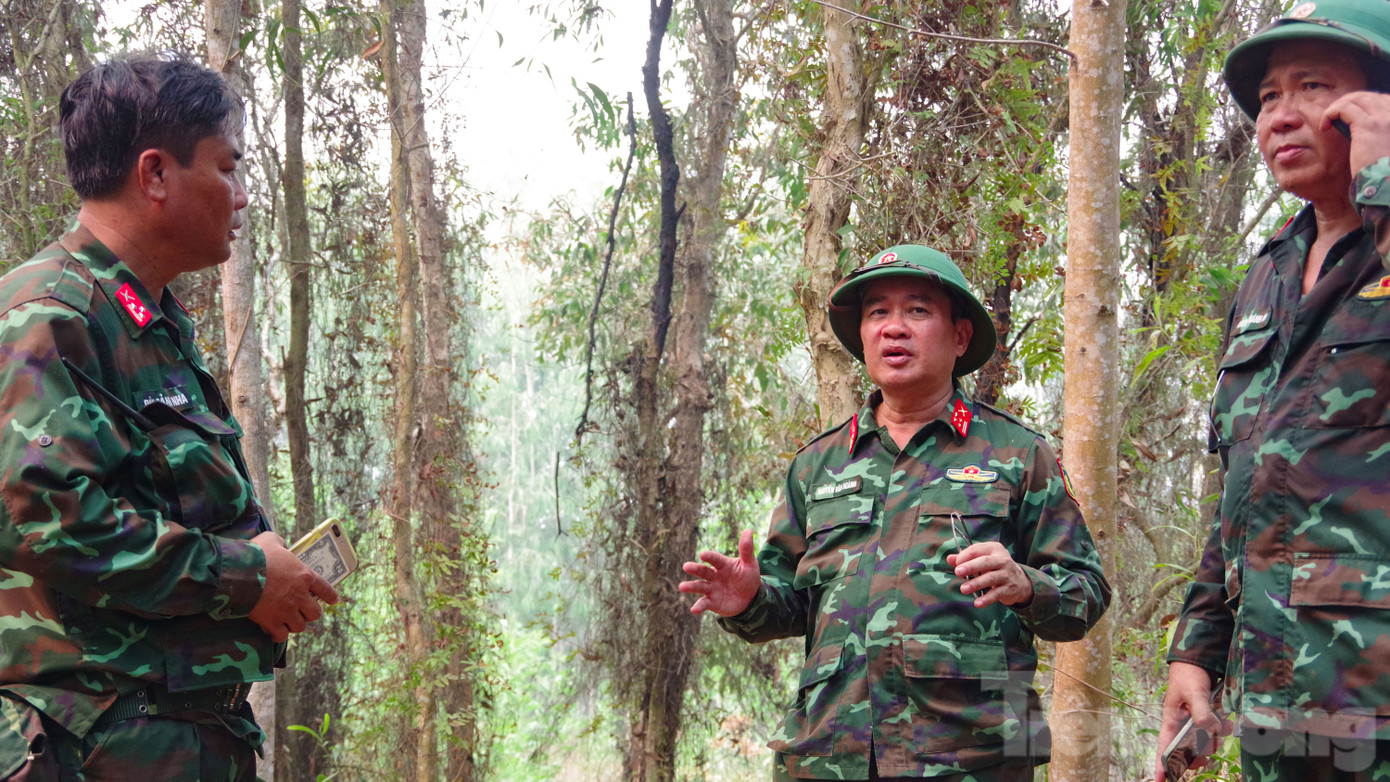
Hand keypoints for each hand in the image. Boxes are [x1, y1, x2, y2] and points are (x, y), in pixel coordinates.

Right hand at [248, 531, 338, 642]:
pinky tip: (274, 631)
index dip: (331, 596)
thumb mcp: (271, 540)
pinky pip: (281, 636)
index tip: (334, 600)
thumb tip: (282, 546)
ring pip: (300, 626)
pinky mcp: (271, 622)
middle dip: (309, 613)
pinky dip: (278, 634)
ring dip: (294, 624)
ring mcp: (286, 611)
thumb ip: (281, 544)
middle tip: (302, 610)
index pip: (326, 589)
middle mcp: (300, 596)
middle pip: (315, 613)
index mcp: (305, 576)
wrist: (237, 573)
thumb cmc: (255, 554)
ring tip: (288, 620)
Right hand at [678, 529, 759, 616]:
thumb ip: (746, 550)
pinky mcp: (712, 602)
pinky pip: (704, 603)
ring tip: (682, 586)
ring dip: (690, 586)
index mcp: (722, 564)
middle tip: (686, 566)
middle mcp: (714, 575)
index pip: (715, 559)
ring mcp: (711, 589)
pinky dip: (698, 606)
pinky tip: (694, 609)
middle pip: (703, 571)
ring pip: (699, 586)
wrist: (750, 599)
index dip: (709, 557)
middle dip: (694, 569)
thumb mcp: (750, 564)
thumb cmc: (748, 578)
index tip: (702, 554)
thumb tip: (748, 530)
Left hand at [948, 542, 1032, 607]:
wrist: (1020, 581)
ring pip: (991, 578)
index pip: (977, 549)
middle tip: (958, 572)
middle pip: (985, 562)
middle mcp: (1002, 560)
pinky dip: (987, 599)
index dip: (964, 556)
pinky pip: (997, 593)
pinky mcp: (1009, 588)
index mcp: (994, 549)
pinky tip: (977, 603)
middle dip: (971, 566)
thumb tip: (950, 558)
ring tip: (963, 589)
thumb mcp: (982, 559)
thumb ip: (965, 559)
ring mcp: (1007, 574)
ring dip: (976, 583)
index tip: (955, 564)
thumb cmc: (995, 567)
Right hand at [1154, 661, 1228, 781]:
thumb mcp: (1193, 693)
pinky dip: (1221, 730)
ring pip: (1205, 742)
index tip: (1160, 780)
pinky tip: (1226, 721)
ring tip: (1223, 726)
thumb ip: (1201, 713)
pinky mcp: (1207, 718)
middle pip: (1189, 750)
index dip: (1162, 764)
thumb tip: (1211, 730)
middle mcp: (1182, 725)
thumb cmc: (1187, 676)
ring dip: (1215, 739)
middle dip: (1201, 752)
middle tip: (1211, 747)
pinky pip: (1214, 732)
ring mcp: (1195, 723)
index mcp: (1172, 721)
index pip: (1164, 747)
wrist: (1198, 660)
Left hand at [1325, 91, 1389, 176]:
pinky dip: (1331, 112)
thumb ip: (1380, 136)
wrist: (1388, 185)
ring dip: (1339, 105)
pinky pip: (1344, 108)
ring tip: (1329, 120)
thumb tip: (1361, 130)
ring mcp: (1384, 118)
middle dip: (1349, 101)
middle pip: (1370, 96)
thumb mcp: (1387, 148)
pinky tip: (1325, 126)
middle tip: (1336, 115)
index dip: (1365, 104)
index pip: (1384, 100)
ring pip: (1357, 98)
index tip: (1350, 115)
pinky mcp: (1367, 126)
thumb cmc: (1386, 174)